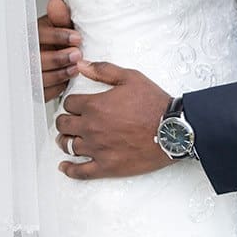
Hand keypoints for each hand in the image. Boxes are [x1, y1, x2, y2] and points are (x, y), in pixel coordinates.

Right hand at [38, 0, 81, 102]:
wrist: (57, 57)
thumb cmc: (58, 41)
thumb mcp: (60, 26)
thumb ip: (60, 17)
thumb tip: (56, 3)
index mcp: (30, 35)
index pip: (37, 35)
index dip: (57, 36)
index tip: (76, 37)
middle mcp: (25, 54)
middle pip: (35, 59)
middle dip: (58, 57)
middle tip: (77, 54)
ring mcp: (28, 73)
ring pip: (39, 77)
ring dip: (59, 73)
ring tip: (76, 68)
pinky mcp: (34, 90)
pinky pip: (43, 92)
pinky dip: (56, 88)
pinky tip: (68, 82)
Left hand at [55, 60, 170, 179]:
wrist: (173, 131)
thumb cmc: (155, 105)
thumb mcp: (131, 78)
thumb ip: (103, 71)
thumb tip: (81, 64)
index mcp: (95, 106)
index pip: (69, 104)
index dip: (72, 103)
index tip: (77, 106)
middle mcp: (91, 128)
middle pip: (63, 124)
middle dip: (65, 121)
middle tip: (71, 121)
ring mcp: (97, 149)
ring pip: (68, 146)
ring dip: (65, 141)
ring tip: (68, 139)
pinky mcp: (106, 166)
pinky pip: (80, 171)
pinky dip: (69, 169)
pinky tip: (65, 166)